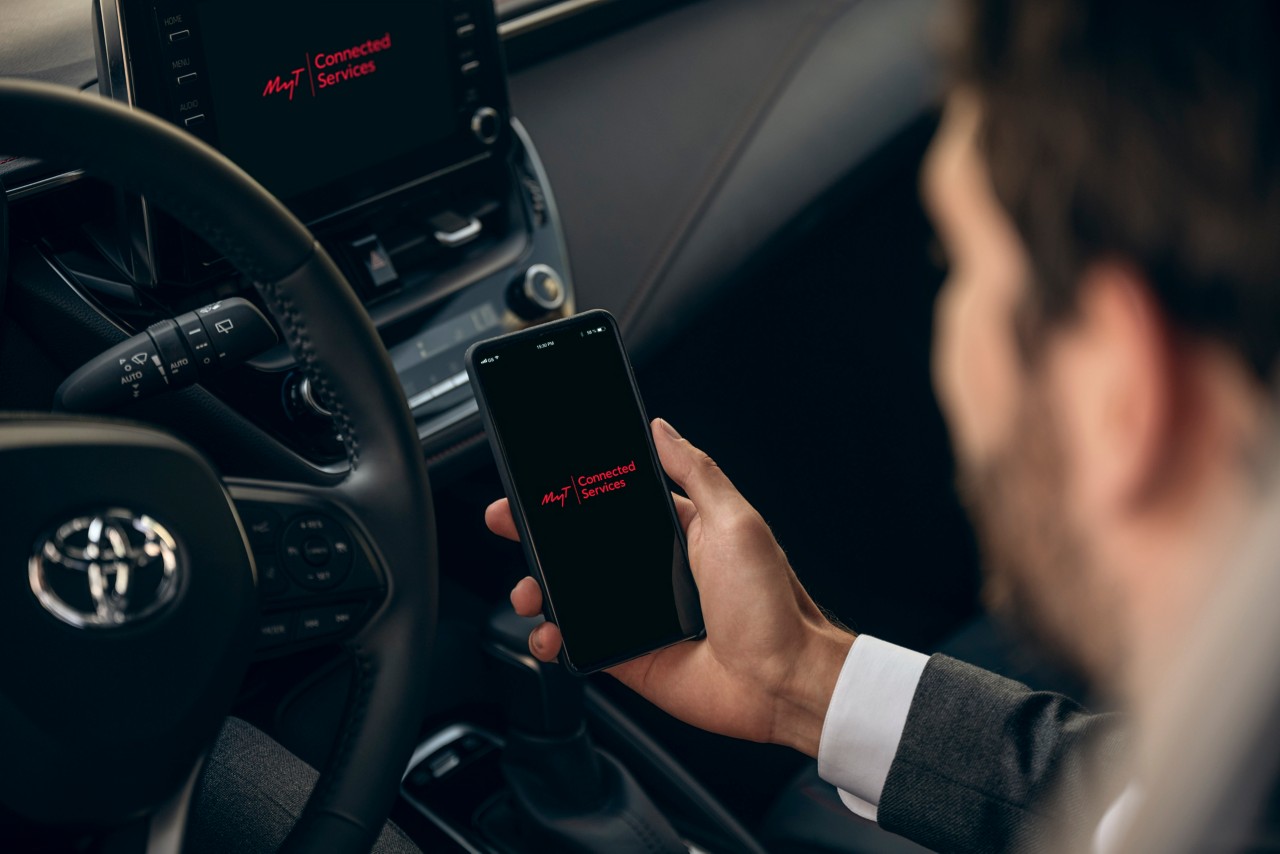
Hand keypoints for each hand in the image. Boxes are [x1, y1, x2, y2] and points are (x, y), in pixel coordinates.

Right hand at [485, 418, 854, 756]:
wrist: (784, 681)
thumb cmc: (773, 603)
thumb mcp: (736, 520)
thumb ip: (695, 471)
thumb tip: (662, 428)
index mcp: (678, 531)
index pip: (612, 503)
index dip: (571, 493)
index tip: (537, 481)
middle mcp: (654, 570)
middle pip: (579, 547)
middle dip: (536, 535)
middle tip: (507, 522)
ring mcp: (638, 615)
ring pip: (569, 594)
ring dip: (537, 587)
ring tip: (528, 589)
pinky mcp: (629, 657)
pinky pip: (579, 644)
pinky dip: (553, 639)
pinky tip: (548, 632)